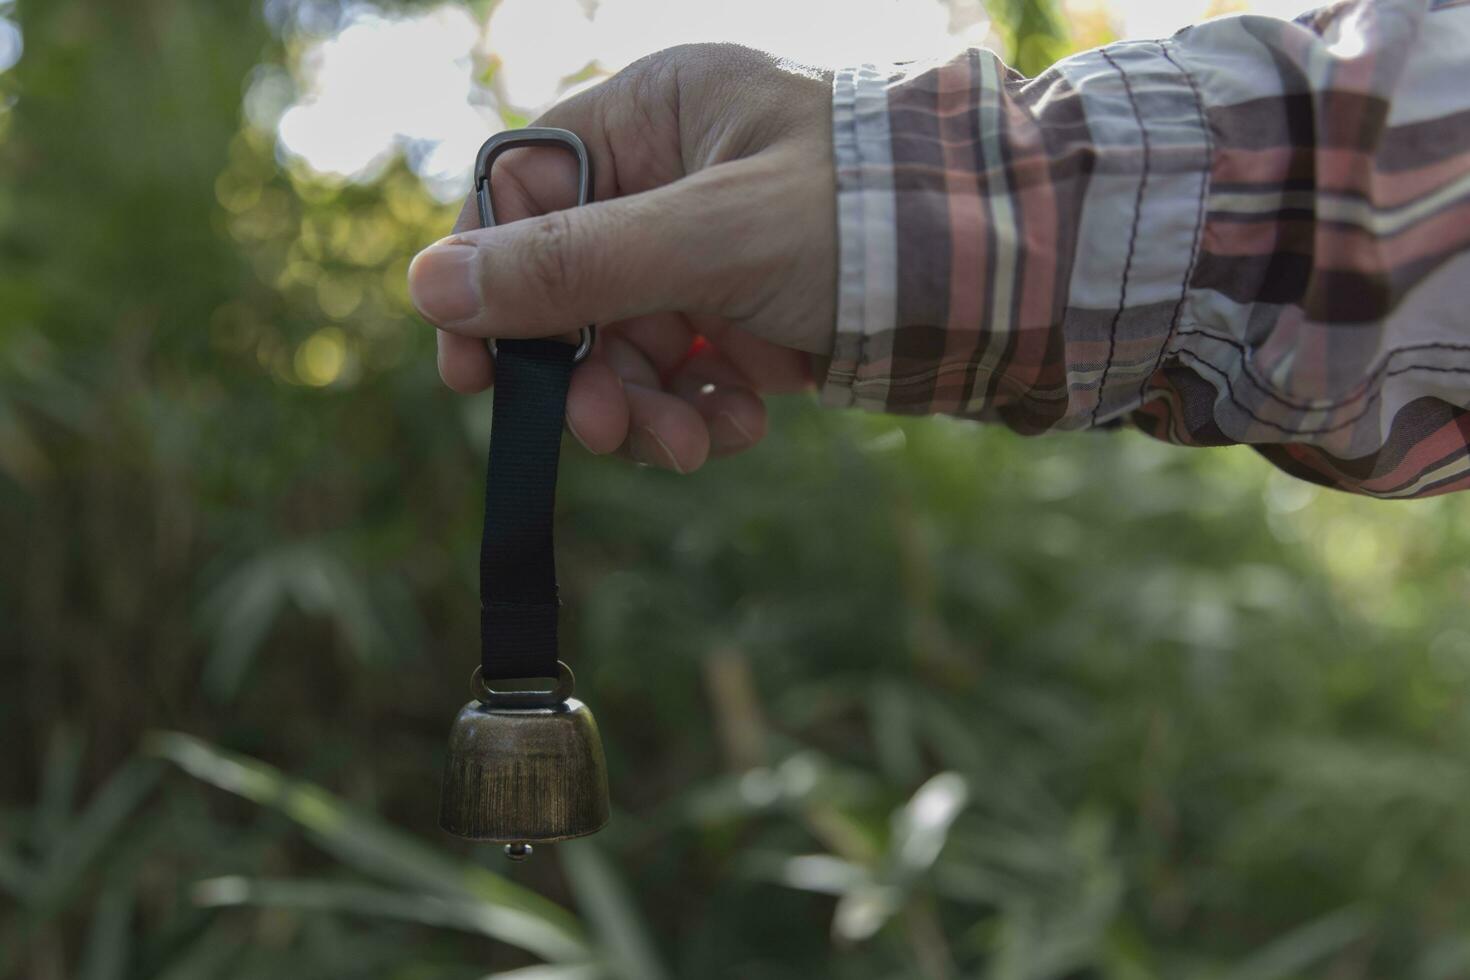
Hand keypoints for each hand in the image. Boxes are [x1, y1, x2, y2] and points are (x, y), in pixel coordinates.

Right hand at [408, 44, 834, 472]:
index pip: (524, 191)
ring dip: (646, 408)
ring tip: (694, 448)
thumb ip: (576, 265)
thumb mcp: (715, 237)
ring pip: (629, 344)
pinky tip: (744, 425)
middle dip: (587, 369)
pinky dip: (702, 412)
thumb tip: (431, 285)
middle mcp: (677, 177)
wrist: (1021, 271)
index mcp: (658, 114)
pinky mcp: (755, 316)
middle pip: (572, 284)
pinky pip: (690, 375)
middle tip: (606, 431)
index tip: (475, 371)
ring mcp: (716, 252)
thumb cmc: (875, 215)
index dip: (489, 279)